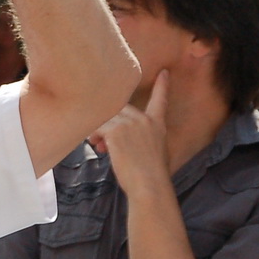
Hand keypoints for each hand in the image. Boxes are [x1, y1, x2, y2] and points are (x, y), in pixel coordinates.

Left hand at [90, 69, 170, 196]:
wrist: (149, 185)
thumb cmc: (150, 177)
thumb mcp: (154, 153)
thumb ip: (139, 141)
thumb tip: (113, 141)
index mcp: (158, 125)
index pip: (160, 100)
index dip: (161, 86)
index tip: (164, 72)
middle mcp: (144, 120)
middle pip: (121, 108)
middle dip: (108, 122)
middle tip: (100, 141)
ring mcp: (131, 124)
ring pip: (107, 117)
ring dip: (98, 130)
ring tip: (97, 146)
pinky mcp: (117, 131)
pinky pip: (98, 127)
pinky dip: (94, 136)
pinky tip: (98, 147)